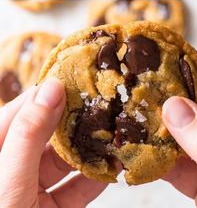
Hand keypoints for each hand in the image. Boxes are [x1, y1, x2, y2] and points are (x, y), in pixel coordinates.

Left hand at [0, 79, 106, 207]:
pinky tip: (114, 164)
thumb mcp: (9, 177)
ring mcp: (32, 191)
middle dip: (77, 119)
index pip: (23, 110)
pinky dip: (97, 177)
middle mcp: (13, 167)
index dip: (50, 91)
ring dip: (92, 148)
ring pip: (66, 161)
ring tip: (116, 130)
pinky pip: (78, 188)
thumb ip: (30, 134)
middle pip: (48, 134)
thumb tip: (53, 87)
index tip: (78, 76)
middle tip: (105, 100)